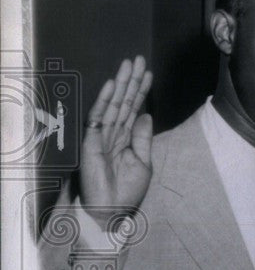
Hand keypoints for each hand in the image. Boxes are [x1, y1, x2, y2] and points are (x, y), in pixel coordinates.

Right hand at [80, 57, 153, 220]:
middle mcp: (114, 132)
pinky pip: (99, 117)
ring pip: (113, 104)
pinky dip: (105, 100)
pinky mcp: (91, 141)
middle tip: (138, 59)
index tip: (149, 73)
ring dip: (121, 84)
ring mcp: (102, 135)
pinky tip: (112, 85)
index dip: (141, 91)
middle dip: (132, 80)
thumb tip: (146, 114)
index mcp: (127, 138)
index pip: (135, 108)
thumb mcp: (143, 162)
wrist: (111, 210)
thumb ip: (143, 138)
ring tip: (128, 64)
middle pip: (124, 101)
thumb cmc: (127, 190)